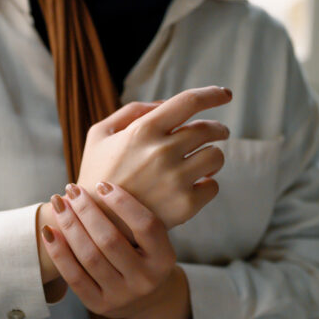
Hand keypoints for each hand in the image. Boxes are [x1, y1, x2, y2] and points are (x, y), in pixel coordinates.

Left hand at [41, 181, 191, 318]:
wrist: (144, 298)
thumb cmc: (143, 255)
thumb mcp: (153, 239)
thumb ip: (136, 216)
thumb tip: (103, 180)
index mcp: (164, 259)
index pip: (146, 226)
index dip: (123, 202)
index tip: (102, 183)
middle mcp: (145, 280)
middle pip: (110, 240)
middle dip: (87, 210)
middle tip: (72, 189)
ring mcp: (122, 295)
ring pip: (89, 256)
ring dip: (70, 225)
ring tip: (59, 204)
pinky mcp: (99, 305)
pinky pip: (74, 276)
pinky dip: (59, 252)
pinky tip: (49, 231)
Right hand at [76, 85, 231, 230]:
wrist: (94, 223)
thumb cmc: (97, 174)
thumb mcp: (100, 134)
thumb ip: (131, 112)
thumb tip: (165, 104)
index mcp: (143, 130)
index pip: (189, 102)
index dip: (212, 94)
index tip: (224, 94)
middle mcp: (161, 152)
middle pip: (208, 129)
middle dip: (217, 129)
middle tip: (218, 133)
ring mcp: (175, 180)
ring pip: (216, 156)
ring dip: (213, 156)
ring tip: (203, 161)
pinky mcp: (184, 206)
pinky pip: (213, 186)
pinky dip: (208, 183)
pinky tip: (195, 185)